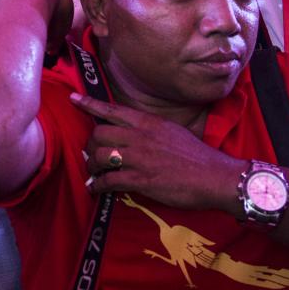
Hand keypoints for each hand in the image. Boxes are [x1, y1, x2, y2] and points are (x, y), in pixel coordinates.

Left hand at [71, 92, 243, 211]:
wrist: (215, 176)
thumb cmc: (196, 155)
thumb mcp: (171, 130)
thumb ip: (149, 129)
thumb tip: (131, 132)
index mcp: (148, 122)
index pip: (112, 110)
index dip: (90, 104)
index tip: (73, 99)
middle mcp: (140, 136)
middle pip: (99, 134)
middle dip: (90, 145)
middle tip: (91, 154)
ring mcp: (139, 158)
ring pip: (100, 156)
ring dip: (92, 166)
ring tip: (92, 173)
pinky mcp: (141, 180)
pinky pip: (109, 181)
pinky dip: (98, 186)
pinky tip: (96, 189)